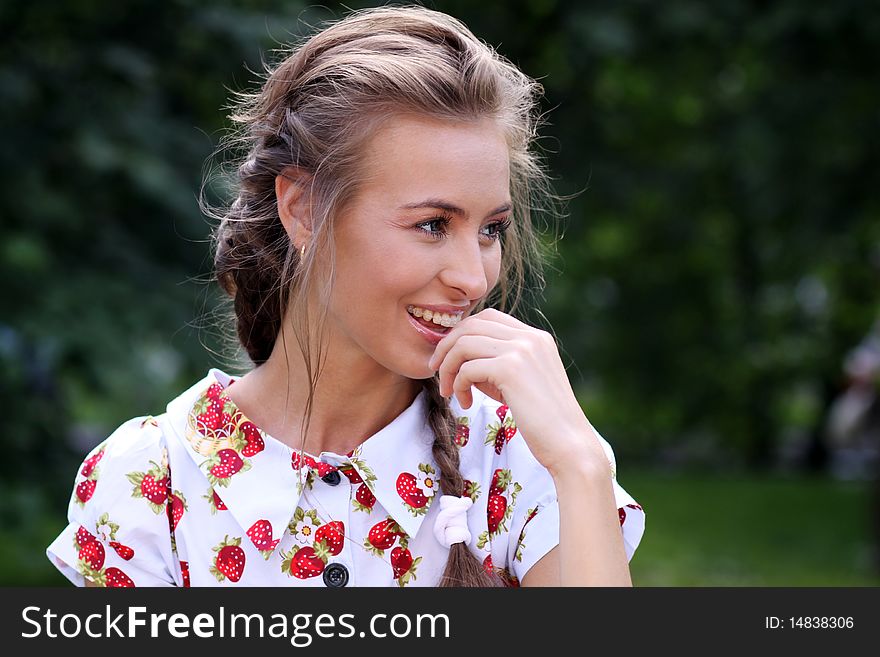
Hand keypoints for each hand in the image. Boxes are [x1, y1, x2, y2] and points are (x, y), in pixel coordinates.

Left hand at [427, 308, 607, 474]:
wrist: (568, 444)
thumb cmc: (542, 420)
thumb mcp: (519, 382)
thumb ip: (495, 363)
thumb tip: (457, 358)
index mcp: (536, 337)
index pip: (488, 317)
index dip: (462, 333)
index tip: (449, 357)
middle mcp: (530, 337)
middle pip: (472, 324)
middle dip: (447, 346)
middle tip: (437, 371)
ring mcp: (521, 350)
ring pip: (464, 343)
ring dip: (448, 367)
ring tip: (449, 391)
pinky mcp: (510, 369)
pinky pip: (467, 368)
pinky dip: (458, 384)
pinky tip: (466, 403)